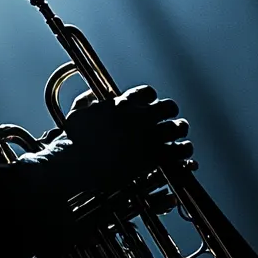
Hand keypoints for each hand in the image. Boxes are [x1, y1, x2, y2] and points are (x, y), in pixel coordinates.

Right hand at [63, 84, 193, 190]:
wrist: (75, 164)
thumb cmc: (72, 140)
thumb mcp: (76, 113)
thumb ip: (87, 100)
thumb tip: (93, 95)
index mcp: (123, 103)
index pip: (148, 93)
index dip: (151, 100)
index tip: (150, 107)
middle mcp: (139, 116)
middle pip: (169, 107)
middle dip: (169, 113)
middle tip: (168, 122)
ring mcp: (147, 137)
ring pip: (178, 127)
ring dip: (180, 130)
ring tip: (180, 136)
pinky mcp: (153, 157)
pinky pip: (180, 150)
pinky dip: (184, 150)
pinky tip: (183, 151)